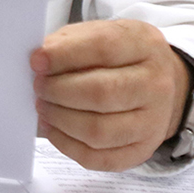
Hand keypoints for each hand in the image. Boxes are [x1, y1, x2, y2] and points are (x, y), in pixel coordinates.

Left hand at [32, 18, 190, 170]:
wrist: (156, 82)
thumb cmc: (117, 56)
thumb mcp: (98, 33)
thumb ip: (68, 43)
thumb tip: (38, 62)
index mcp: (144, 45)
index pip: (103, 49)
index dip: (64, 56)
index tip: (36, 61)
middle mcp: (155, 85)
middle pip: (101, 93)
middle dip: (58, 91)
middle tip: (39, 87)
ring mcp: (153, 122)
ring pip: (99, 131)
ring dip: (60, 120)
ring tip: (43, 107)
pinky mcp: (143, 150)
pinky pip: (101, 159)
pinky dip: (68, 146)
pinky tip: (54, 128)